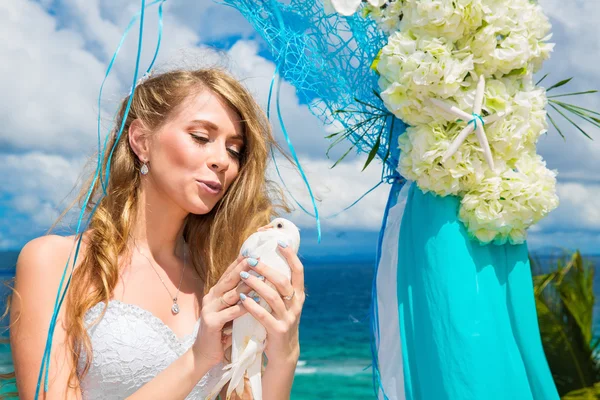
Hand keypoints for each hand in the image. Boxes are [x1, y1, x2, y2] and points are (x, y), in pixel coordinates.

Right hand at [192, 255, 253, 367]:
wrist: (204, 355)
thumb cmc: (221, 332)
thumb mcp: (229, 312)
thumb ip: (237, 298)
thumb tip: (255, 284)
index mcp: (215, 293)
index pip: (228, 274)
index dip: (239, 263)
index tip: (252, 252)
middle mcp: (211, 298)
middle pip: (228, 280)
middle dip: (243, 268)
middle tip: (256, 257)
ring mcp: (209, 310)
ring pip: (230, 294)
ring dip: (245, 285)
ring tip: (259, 276)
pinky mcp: (211, 323)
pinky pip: (229, 312)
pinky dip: (242, 307)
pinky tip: (252, 302)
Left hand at [238, 243, 305, 365]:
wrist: (283, 352)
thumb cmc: (280, 320)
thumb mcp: (285, 303)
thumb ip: (280, 286)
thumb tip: (270, 261)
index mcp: (298, 295)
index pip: (298, 271)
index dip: (290, 256)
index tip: (279, 242)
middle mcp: (296, 304)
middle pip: (283, 281)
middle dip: (267, 269)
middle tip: (252, 260)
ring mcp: (288, 318)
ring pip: (272, 297)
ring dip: (256, 284)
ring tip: (243, 276)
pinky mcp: (278, 331)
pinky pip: (264, 316)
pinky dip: (252, 306)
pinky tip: (241, 298)